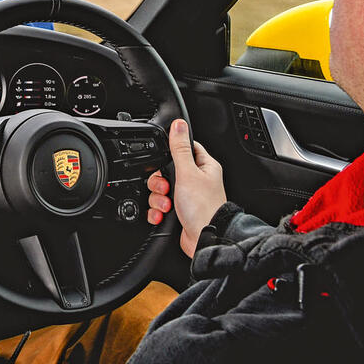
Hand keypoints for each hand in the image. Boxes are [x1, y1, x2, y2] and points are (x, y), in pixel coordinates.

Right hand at [146, 118, 225, 257]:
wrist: (206, 238)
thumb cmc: (204, 208)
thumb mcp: (188, 173)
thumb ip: (179, 148)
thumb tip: (178, 124)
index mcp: (204, 167)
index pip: (185, 149)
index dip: (170, 154)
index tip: (164, 162)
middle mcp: (197, 181)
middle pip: (167, 171)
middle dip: (159, 182)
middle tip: (166, 188)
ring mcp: (188, 197)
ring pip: (161, 190)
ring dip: (158, 199)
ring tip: (167, 205)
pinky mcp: (179, 212)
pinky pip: (160, 207)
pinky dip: (157, 211)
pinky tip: (162, 215)